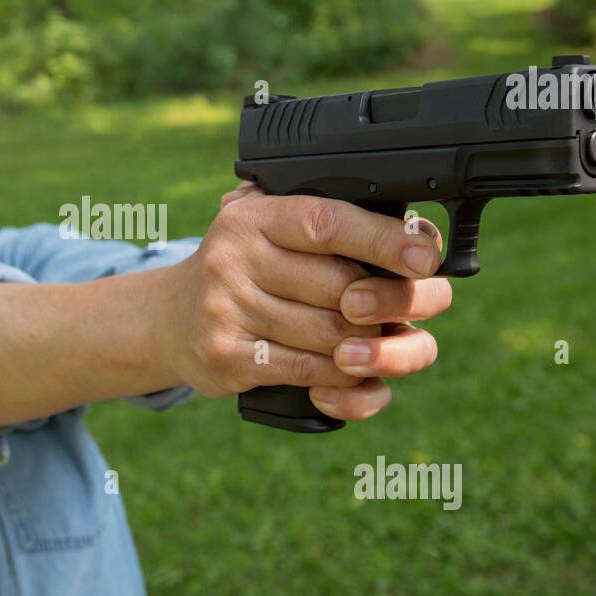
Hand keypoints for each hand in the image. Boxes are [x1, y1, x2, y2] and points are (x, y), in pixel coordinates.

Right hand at [164, 181, 452, 421]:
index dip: (383, 239)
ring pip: (332, 338)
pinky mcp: (227, 355)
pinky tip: (352, 373)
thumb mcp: (269, 232)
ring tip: (383, 342)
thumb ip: (325, 227)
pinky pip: (307, 372)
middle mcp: (235, 257)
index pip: (327, 222)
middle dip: (392, 304)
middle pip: (342, 289)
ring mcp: (227, 308)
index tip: (425, 257)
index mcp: (254, 217)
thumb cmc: (243, 272)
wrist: (169, 320)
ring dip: (372, 347)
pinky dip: (342, 379)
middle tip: (417, 308)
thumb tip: (416, 235)